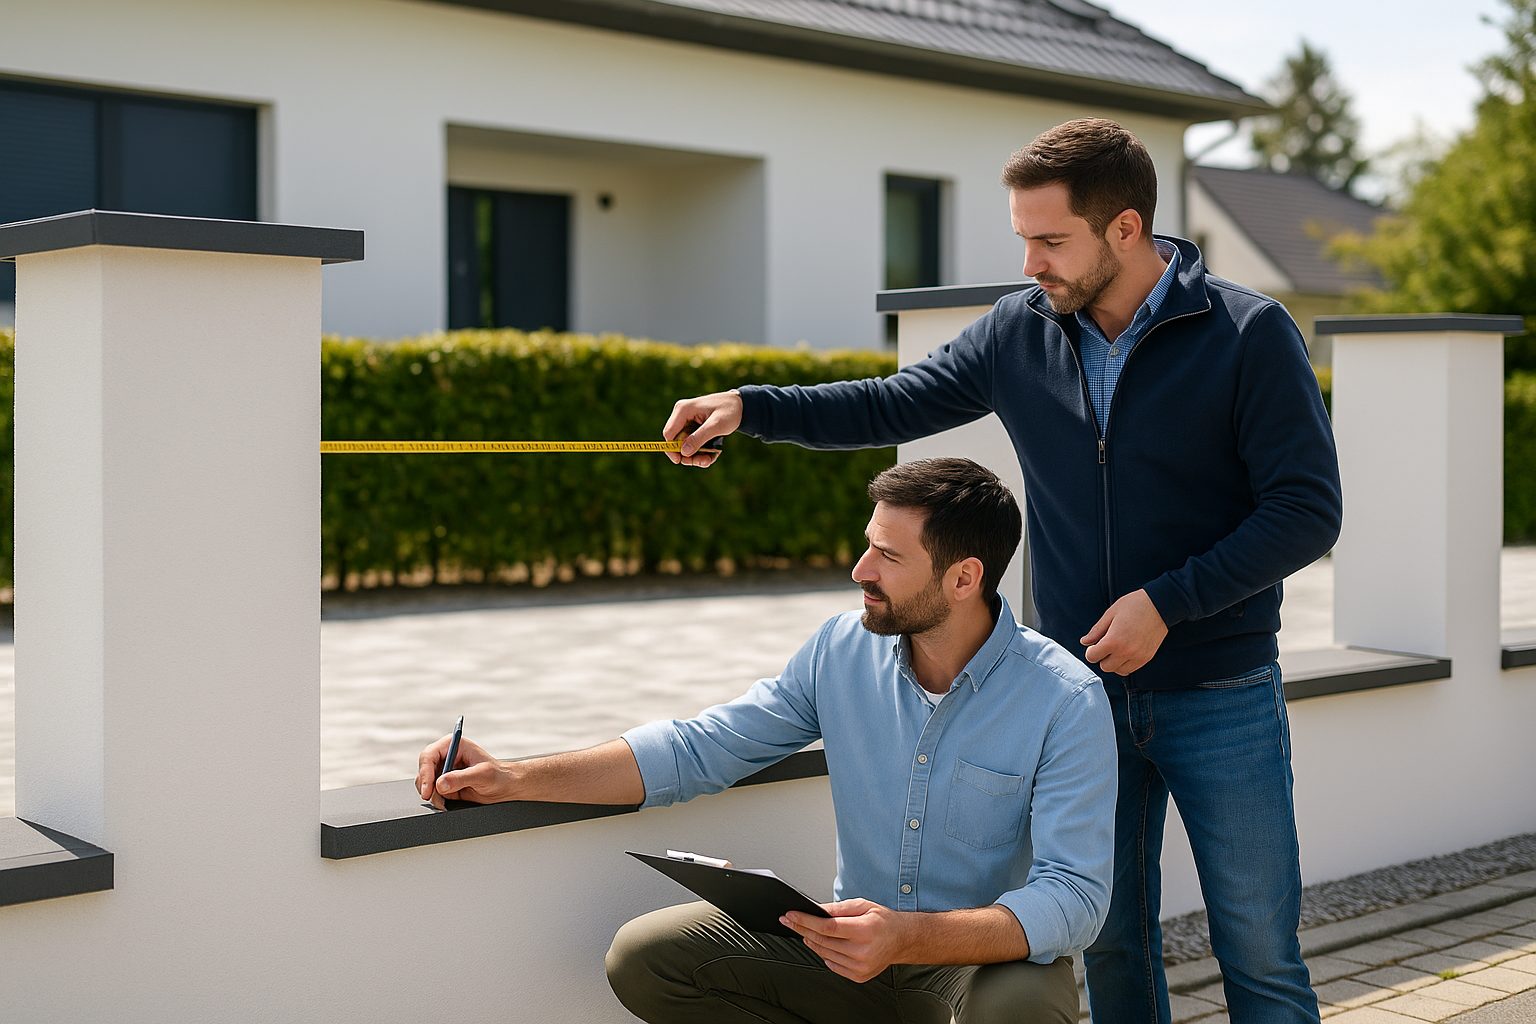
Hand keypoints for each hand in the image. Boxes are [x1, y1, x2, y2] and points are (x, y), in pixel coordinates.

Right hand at [416, 734, 514, 807]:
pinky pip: (432, 792)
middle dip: (425, 784)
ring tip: (443, 802)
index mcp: (455, 745)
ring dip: (430, 794)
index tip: (428, 788)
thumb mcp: (482, 775)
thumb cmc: (499, 775)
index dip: (425, 771)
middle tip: (431, 797)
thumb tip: (440, 784)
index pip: (430, 755)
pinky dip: (435, 799)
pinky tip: (444, 803)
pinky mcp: (445, 784)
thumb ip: (460, 778)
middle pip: (424, 768)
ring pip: (425, 782)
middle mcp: (447, 756)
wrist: (506, 787)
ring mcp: (445, 770)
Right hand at [661, 390, 742, 466]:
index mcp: (683, 410)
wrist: (740, 405)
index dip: (672, 449)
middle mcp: (681, 415)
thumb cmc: (729, 411)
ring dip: (695, 456)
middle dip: (688, 455)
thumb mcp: (716, 425)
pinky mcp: (692, 428)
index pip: (669, 434)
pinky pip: (691, 444)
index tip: (680, 461)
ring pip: (684, 446)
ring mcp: (686, 422)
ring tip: (709, 459)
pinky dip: (700, 452)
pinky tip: (712, 454)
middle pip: (676, 442)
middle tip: (704, 461)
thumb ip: (700, 437)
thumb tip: (683, 452)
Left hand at [781, 899, 911, 982]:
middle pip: (823, 940)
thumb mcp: (863, 905)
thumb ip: (838, 908)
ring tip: (805, 931)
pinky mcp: (859, 976)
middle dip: (802, 929)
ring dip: (811, 941)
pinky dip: (824, 954)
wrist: (902, 940)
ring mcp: (860, 966)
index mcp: (865, 930)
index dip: (806, 921)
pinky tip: (822, 944)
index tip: (791, 915)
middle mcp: (862, 951)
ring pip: (825, 953)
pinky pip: (832, 965)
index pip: (827, 927)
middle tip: (789, 921)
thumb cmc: (883, 921)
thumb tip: (816, 909)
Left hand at [1080, 589, 1167, 675]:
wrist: (1160, 605)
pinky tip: (1125, 652)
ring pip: (1118, 671)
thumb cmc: (1135, 605)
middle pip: (1105, 667)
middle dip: (1102, 657)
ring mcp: (1138, 656)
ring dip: (1114, 663)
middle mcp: (1126, 652)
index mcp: (1114, 640)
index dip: (1091, 650)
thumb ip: (1096, 630)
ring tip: (1116, 648)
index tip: (1094, 644)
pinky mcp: (1147, 658)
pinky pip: (1131, 669)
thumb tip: (1085, 642)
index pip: (1093, 657)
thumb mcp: (1111, 613)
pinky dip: (1125, 664)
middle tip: (1105, 645)